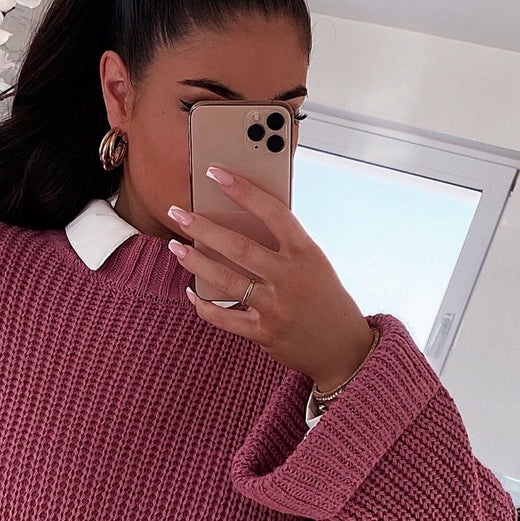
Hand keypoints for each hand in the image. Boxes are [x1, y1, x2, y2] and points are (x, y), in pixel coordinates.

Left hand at [166, 167, 378, 392]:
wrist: (343, 347)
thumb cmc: (324, 297)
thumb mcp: (314, 264)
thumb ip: (283, 246)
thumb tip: (238, 225)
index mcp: (306, 253)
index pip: (272, 212)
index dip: (243, 190)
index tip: (215, 173)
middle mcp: (291, 278)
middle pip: (239, 247)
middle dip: (203, 228)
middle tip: (177, 213)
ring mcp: (277, 308)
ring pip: (226, 280)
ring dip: (195, 262)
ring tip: (176, 247)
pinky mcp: (264, 334)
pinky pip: (225, 318)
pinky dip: (204, 305)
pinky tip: (191, 292)